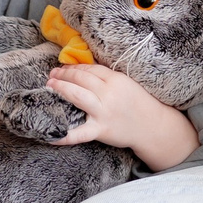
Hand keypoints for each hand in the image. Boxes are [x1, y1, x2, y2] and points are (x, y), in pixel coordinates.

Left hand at [44, 63, 199, 169]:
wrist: (153, 126)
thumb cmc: (137, 103)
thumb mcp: (125, 84)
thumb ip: (105, 77)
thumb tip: (80, 70)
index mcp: (116, 80)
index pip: (90, 69)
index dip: (74, 67)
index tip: (63, 68)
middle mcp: (109, 94)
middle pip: (81, 79)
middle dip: (63, 75)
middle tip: (52, 75)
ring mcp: (104, 112)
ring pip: (77, 96)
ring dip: (61, 89)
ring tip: (49, 86)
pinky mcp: (101, 130)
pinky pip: (80, 132)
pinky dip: (65, 134)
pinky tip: (50, 134)